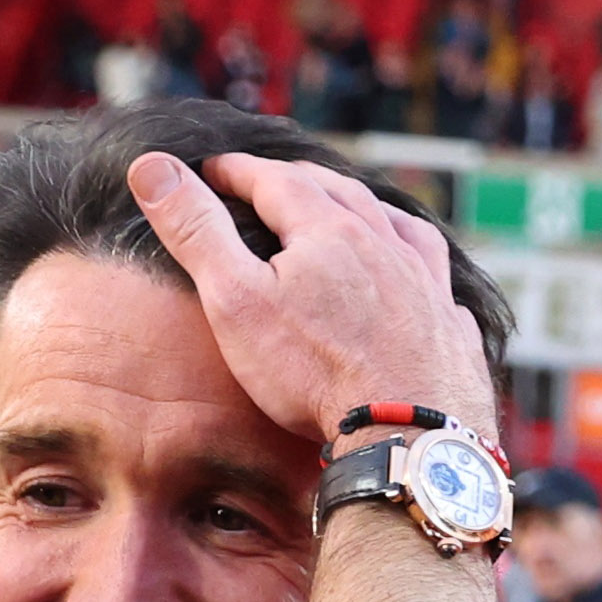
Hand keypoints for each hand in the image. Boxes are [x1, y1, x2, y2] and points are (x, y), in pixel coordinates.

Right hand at [129, 150, 496, 447]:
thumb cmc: (315, 372)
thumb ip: (196, 231)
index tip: (212, 167)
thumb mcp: (236, 299)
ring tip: (350, 208)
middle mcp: (384, 243)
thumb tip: (151, 167)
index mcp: (328, 229)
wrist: (406, 434)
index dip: (236, 171)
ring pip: (395, 225)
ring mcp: (426, 283)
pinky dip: (417, 262)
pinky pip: (436, 277)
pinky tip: (415, 275)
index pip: (273, 180)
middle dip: (300, 180)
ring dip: (366, 209)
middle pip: (338, 192)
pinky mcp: (450, 325)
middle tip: (274, 179)